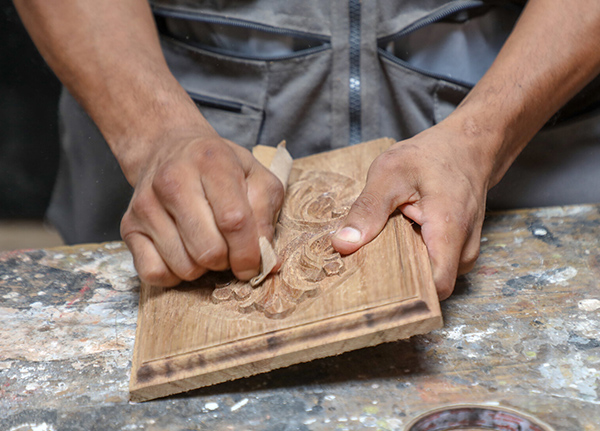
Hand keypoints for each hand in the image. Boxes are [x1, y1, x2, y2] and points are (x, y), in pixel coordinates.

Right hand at [120, 131, 283, 286]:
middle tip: (228, 249)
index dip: (249, 252)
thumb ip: (266, 211)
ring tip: (205, 245)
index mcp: (211, 163)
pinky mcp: (128, 226)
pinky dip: (174, 275)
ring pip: (184, 266)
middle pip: (209, 250)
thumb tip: (268, 260)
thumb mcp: (255, 175)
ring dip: (202, 268)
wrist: (168, 148)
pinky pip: (154, 273)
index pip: (234, 221)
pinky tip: (183, 254)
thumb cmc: (218, 167)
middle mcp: (172, 181)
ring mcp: (146, 205)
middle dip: (227, 261)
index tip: (252, 264)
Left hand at [331, 121, 491, 299]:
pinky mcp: (456, 252)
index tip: (370, 290)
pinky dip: (410, 259)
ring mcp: (463, 253)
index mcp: (449, 232)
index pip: (434, 289)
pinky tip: (393, 243)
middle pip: (428, 288)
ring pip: (428, 278)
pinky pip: (431, 266)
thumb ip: (368, 209)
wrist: (467, 147)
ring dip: (402, 268)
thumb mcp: (390, 172)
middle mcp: (463, 250)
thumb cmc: (431, 156)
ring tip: (377, 249)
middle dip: (394, 283)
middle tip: (361, 270)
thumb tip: (343, 244)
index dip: (404, 297)